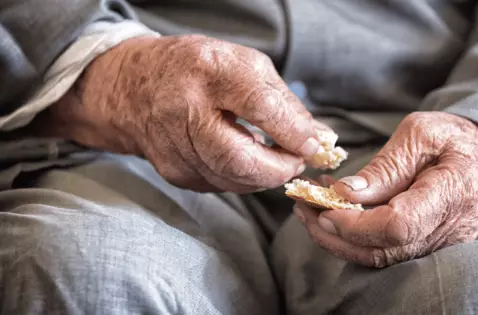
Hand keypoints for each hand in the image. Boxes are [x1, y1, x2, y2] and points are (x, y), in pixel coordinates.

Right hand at [35, 35, 322, 192]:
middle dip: (279, 169)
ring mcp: (175, 147)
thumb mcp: (243, 65)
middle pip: (240, 159)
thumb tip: (316, 138)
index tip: (313, 144)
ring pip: (233, 180)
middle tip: (297, 162)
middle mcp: (185, 110)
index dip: (292, 132)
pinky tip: (246, 160)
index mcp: (209, 71)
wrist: (135, 88)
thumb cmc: (198, 70)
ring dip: (264, 176)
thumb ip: (282, 102)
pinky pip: (221, 185)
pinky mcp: (174, 173)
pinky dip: (243, 178)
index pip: (258, 106)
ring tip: (277, 160)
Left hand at [294, 112, 477, 266]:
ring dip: (337, 238)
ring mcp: (439, 243)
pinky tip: (332, 213)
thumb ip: (385, 166)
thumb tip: (345, 193)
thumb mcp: (420, 133)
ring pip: (379, 257)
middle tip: (302, 207)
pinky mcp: (426, 245)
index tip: (324, 206)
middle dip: (334, 234)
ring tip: (309, 209)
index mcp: (453, 192)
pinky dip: (353, 237)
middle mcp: (449, 229)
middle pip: (383, 250)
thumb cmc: (456, 136)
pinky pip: (385, 251)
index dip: (356, 223)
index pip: (398, 226)